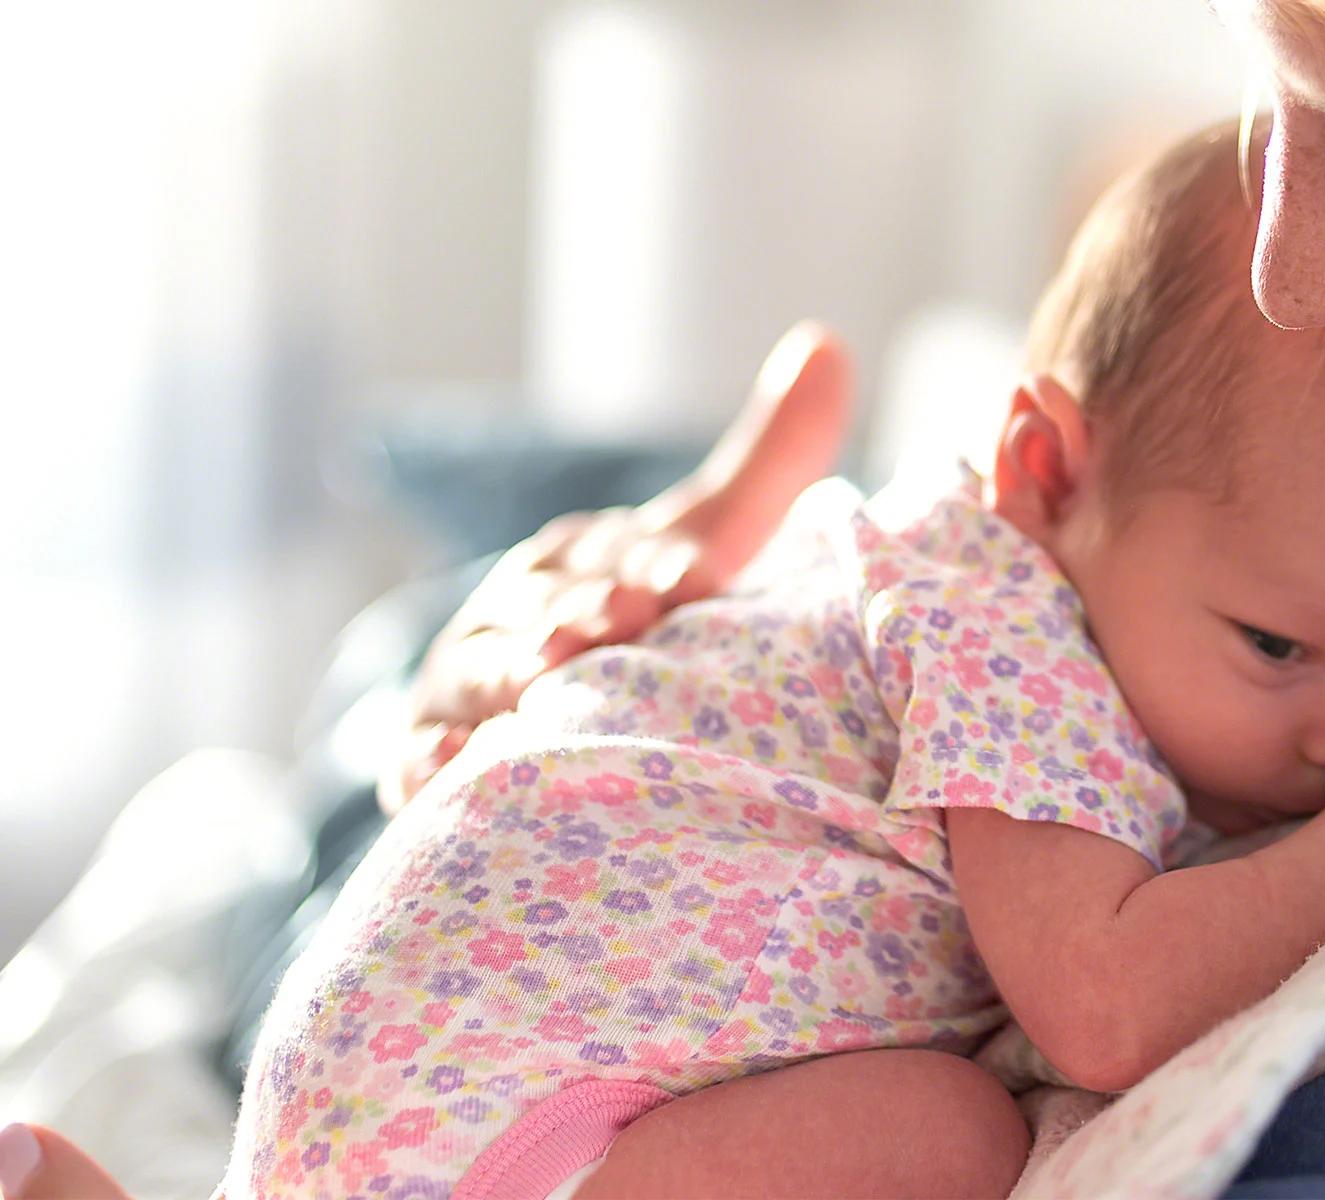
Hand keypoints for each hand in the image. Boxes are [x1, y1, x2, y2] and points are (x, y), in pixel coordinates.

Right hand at [382, 322, 854, 812]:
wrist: (535, 694)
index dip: (657, 563)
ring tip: (546, 675)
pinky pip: (420, 758)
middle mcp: (513, 607)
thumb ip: (770, 458)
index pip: (619, 553)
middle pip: (543, 608)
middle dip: (579, 611)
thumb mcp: (702, 538)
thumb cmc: (637, 609)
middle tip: (621, 619)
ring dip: (510, 673)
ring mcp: (466, 679)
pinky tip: (453, 758)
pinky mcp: (429, 754)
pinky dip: (432, 758)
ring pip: (481, 674)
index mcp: (579, 554)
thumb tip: (828, 341)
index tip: (697, 576)